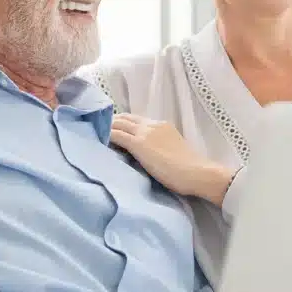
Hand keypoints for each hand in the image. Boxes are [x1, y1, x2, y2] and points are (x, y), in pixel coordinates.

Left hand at [110, 113, 231, 205]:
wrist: (197, 173)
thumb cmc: (187, 169)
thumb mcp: (171, 150)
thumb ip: (157, 146)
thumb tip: (144, 153)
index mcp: (161, 125)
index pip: (136, 119)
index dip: (122, 122)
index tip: (111, 128)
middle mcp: (152, 125)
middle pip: (125, 118)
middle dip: (111, 121)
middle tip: (98, 129)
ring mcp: (145, 133)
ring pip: (118, 123)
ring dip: (106, 127)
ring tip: (94, 133)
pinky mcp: (139, 144)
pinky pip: (117, 135)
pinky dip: (106, 135)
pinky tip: (98, 140)